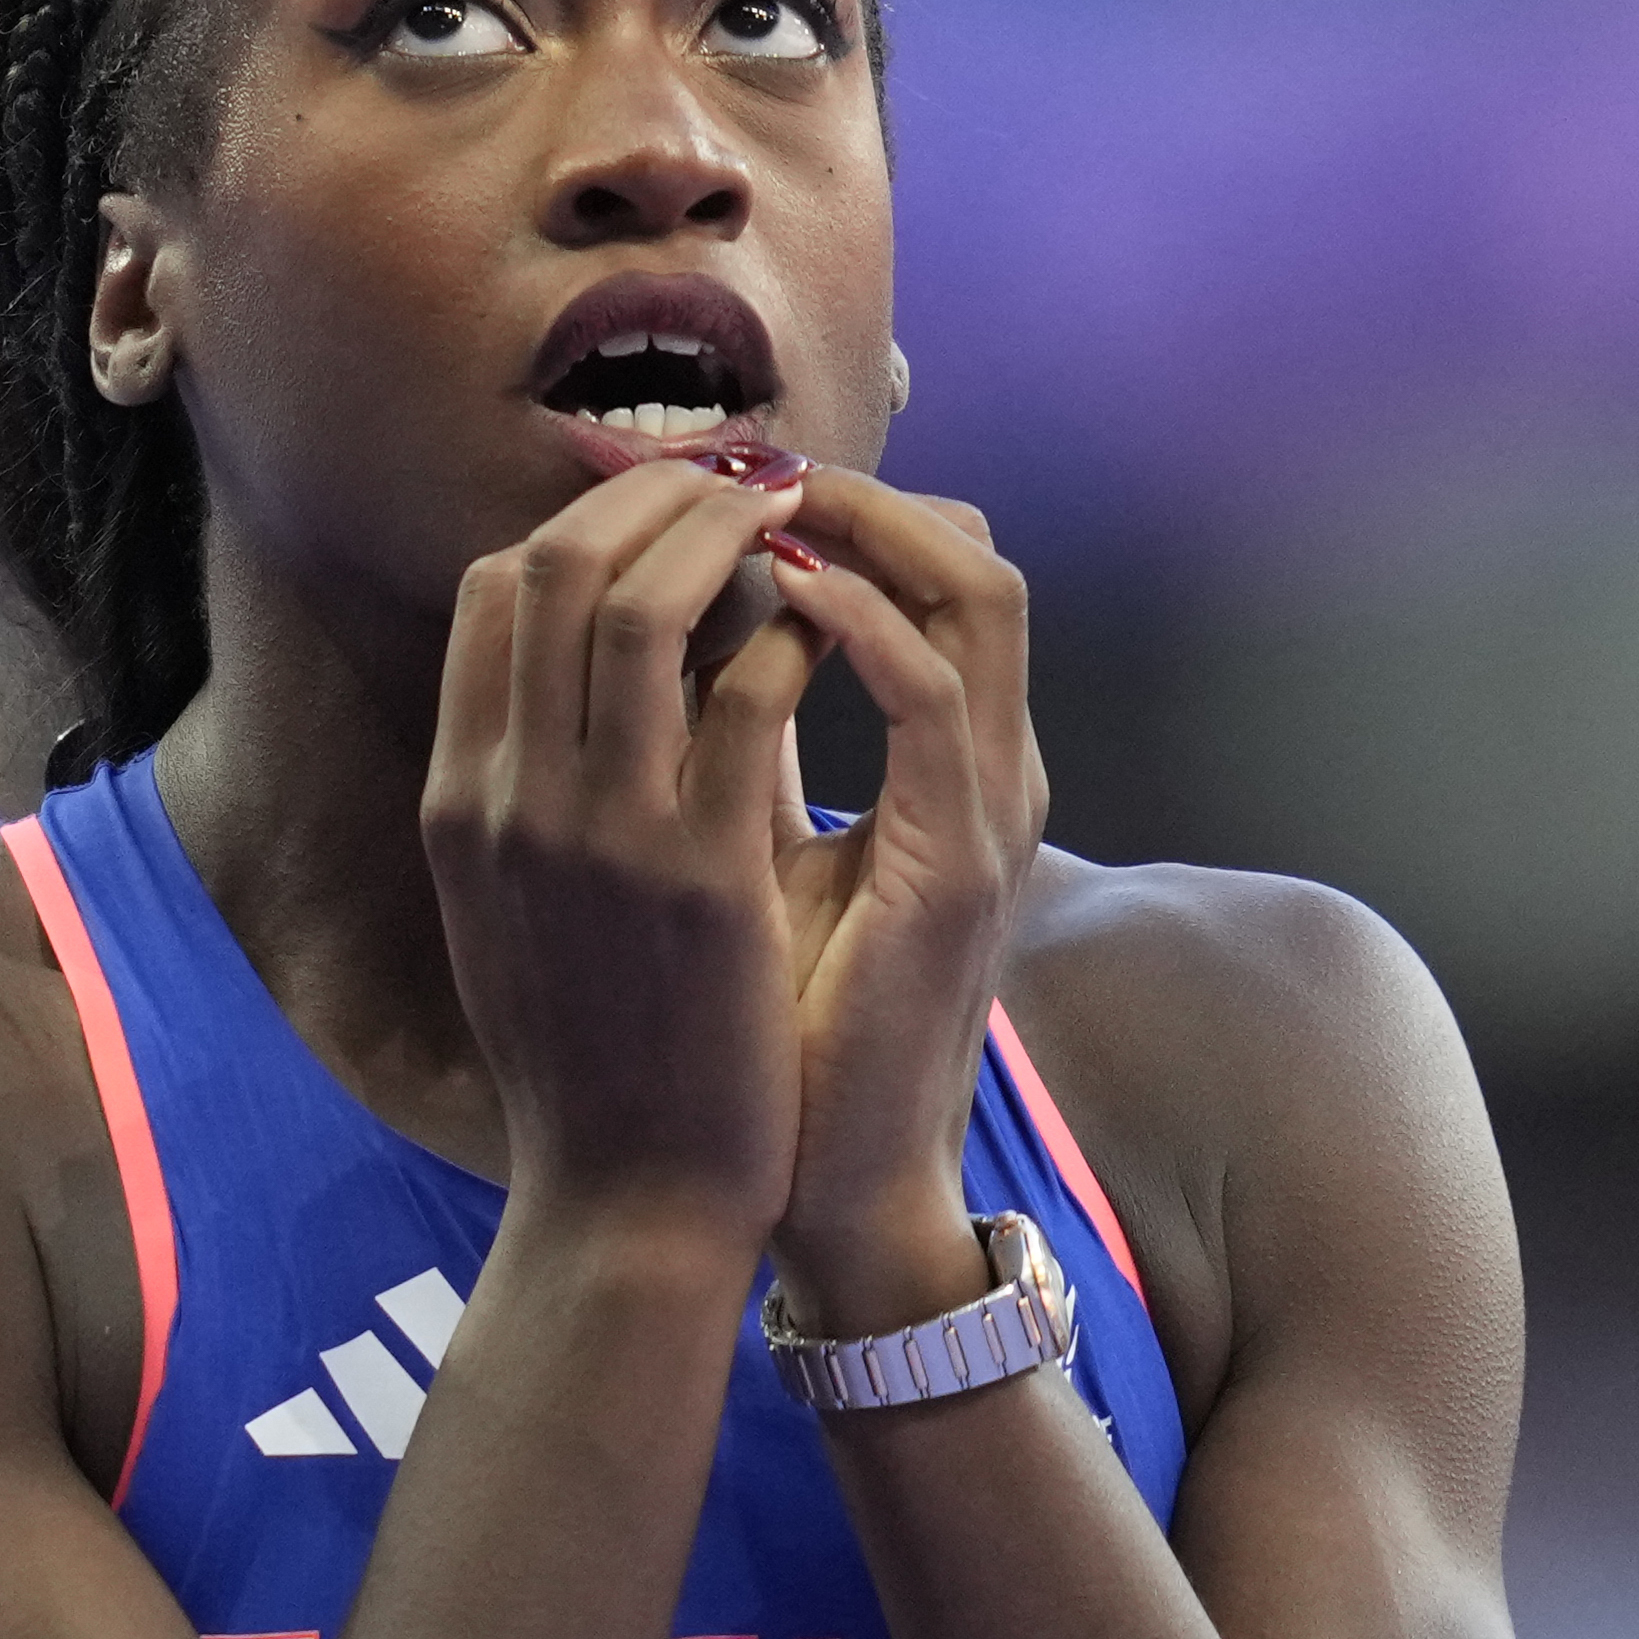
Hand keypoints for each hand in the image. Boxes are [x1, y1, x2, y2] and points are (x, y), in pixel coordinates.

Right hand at [426, 459, 828, 1246]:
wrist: (627, 1196)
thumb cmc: (585, 1056)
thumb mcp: (506, 908)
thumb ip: (521, 789)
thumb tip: (573, 674)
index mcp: (458, 799)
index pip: (494, 591)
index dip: (585, 520)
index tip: (667, 508)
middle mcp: (509, 795)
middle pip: (558, 564)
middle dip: (659, 496)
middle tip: (744, 482)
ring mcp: (599, 830)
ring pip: (649, 601)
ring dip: (731, 535)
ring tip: (796, 523)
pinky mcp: (700, 874)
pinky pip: (752, 692)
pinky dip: (798, 631)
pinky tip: (839, 627)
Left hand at [752, 474, 1047, 1328]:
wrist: (816, 1181)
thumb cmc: (776, 1028)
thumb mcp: (743, 853)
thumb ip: (733, 743)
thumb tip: (651, 643)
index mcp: (945, 768)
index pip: (931, 574)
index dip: (840, 506)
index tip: (720, 475)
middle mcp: (984, 772)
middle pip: (972, 552)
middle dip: (855, 488)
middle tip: (741, 457)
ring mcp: (988, 812)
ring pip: (979, 590)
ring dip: (868, 523)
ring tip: (760, 492)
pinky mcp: (961, 866)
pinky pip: (935, 696)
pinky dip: (861, 622)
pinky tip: (778, 594)